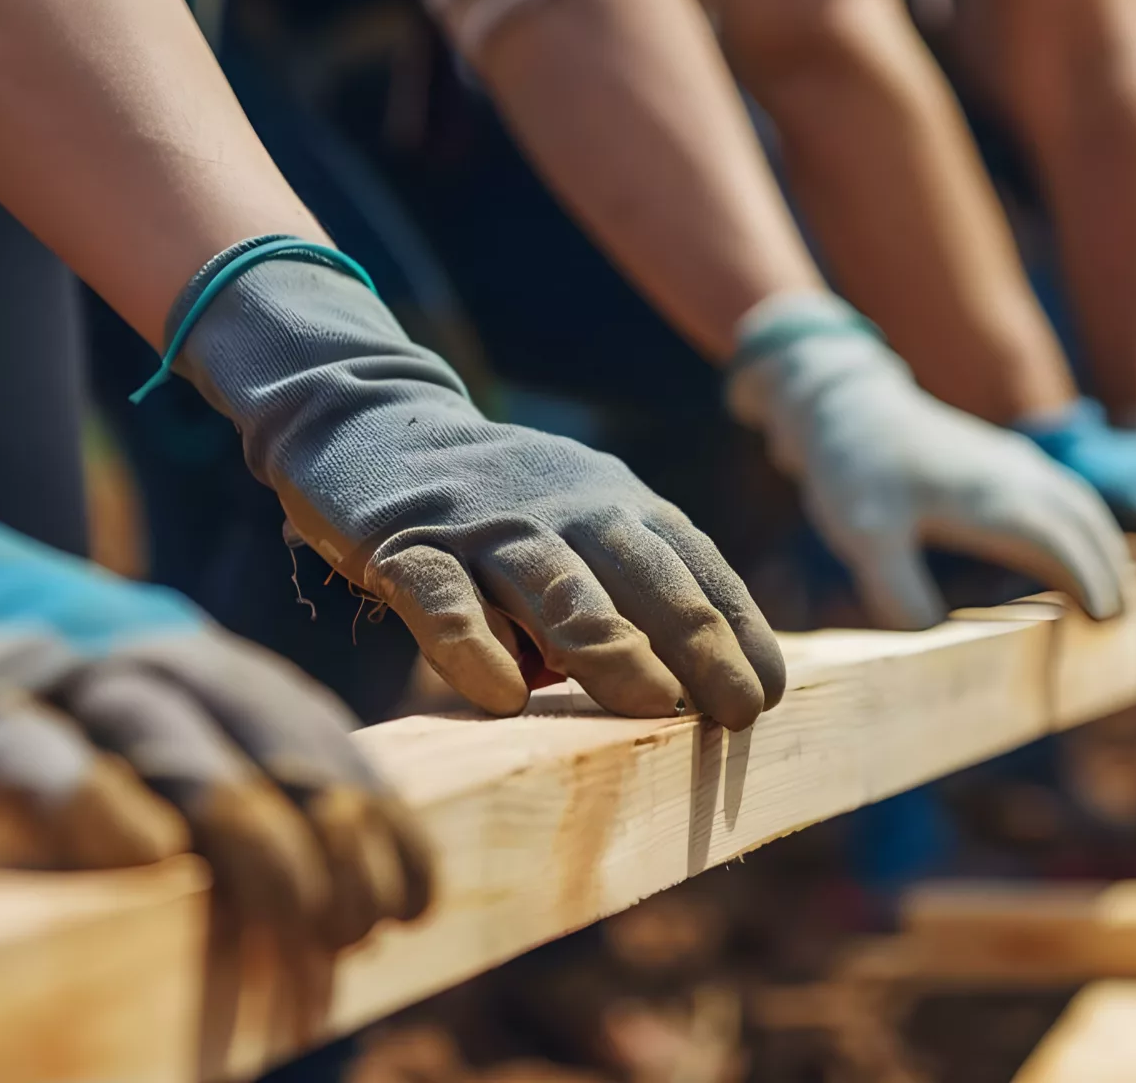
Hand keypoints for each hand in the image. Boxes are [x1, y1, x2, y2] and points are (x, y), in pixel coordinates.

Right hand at [0, 336, 430, 1032]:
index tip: (416, 896)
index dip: (377, 815)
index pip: (312, 731)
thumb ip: (185, 773)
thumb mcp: (110, 714)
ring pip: (186, 745)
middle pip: (272, 739)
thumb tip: (281, 894)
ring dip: (259, 838)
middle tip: (361, 930)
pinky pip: (46, 760)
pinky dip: (101, 808)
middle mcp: (143, 655)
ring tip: (305, 923)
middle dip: (337, 840)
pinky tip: (151, 864)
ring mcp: (59, 676)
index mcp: (188, 657)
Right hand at [168, 243, 782, 726]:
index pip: (698, 568)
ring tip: (652, 707)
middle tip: (735, 714)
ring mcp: (487, 527)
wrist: (368, 422)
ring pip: (559, 589)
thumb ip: (632, 587)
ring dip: (612, 649)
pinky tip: (504, 696)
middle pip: (646, 580)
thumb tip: (699, 689)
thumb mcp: (579, 522)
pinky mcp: (408, 545)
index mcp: (620, 505)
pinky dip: (476, 648)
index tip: (766, 696)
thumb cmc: (498, 504)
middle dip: (700, 646)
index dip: (739, 632)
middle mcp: (565, 510)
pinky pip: (446, 601)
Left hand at [725, 294, 1130, 629]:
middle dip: (1107, 569)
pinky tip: (1073, 543)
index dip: (1089, 582)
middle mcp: (1015, 475)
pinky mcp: (1001, 454)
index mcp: (992, 498)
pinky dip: (1080, 521)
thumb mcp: (861, 534)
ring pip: (1079, 501)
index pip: (1061, 545)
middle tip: (1118, 621)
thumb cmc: (854, 467)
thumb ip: (897, 590)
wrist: (846, 402)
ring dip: (1101, 543)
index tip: (1105, 622)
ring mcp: (1012, 460)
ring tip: (1109, 590)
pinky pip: (1060, 489)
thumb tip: (934, 633)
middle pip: (1084, 522)